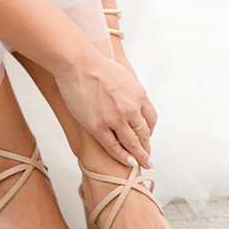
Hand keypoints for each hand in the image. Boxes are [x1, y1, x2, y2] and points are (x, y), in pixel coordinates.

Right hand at [54, 50, 157, 168]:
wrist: (77, 64)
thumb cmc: (95, 66)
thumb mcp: (122, 75)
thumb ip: (129, 90)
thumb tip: (130, 98)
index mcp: (139, 95)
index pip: (151, 119)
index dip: (150, 130)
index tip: (147, 137)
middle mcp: (130, 109)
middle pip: (144, 133)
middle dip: (147, 147)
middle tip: (148, 157)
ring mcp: (115, 118)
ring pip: (132, 143)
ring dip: (140, 156)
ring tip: (143, 164)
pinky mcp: (97, 126)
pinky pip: (113, 146)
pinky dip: (123, 156)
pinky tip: (129, 162)